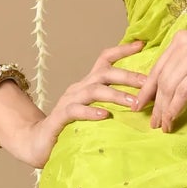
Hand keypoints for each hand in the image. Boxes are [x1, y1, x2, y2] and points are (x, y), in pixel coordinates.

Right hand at [4, 40, 147, 167]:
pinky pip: (76, 111)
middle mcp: (78, 88)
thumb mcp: (95, 111)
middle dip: (128, 76)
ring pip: (93, 91)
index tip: (142, 44)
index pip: (105, 60)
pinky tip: (105, 116)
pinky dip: (91, 112)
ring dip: (116, 95)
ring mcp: (68, 101)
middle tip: (148, 83)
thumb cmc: (72, 128)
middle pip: (104, 74)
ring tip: (134, 103)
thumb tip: (144, 102)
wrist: (38, 143)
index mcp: (88, 84)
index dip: (122, 50)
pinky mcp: (60, 118)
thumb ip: (112, 104)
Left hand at [132, 29, 186, 130]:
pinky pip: (184, 91)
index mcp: (181, 39)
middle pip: (161, 78)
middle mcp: (184, 42)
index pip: (157, 67)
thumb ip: (186, 68)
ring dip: (164, 109)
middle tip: (152, 123)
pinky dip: (176, 108)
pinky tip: (173, 119)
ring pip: (170, 86)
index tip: (139, 106)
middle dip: (154, 104)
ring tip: (163, 126)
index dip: (146, 90)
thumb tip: (166, 91)